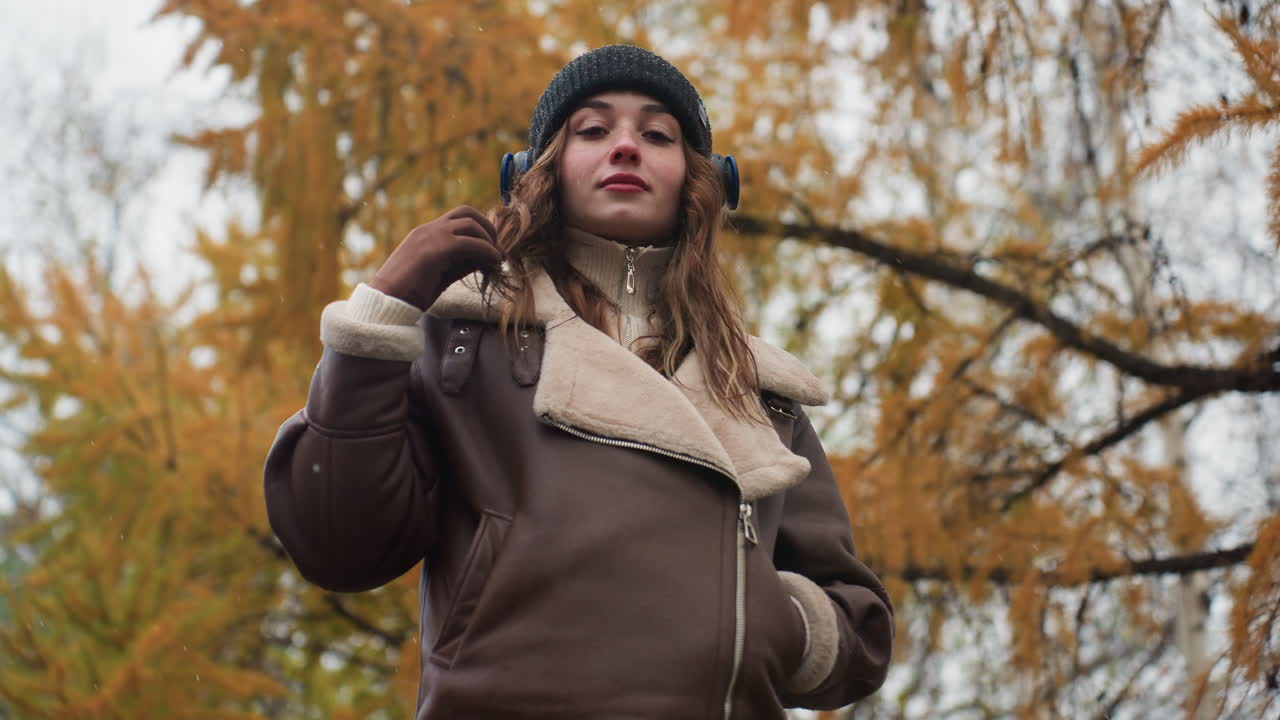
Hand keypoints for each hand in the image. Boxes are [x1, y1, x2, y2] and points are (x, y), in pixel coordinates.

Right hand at [369, 205, 502, 309]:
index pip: (457, 218)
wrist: (386, 303)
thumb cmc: (409, 294)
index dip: (478, 228)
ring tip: (497, 258)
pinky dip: (487, 251)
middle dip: (487, 226)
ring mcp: (430, 237)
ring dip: (489, 239)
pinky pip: (470, 243)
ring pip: (470, 223)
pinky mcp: (435, 250)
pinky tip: (494, 263)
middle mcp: (428, 230)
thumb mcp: (440, 273)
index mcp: (425, 234)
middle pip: (466, 211)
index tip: (490, 247)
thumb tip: (486, 258)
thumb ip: (461, 263)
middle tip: (497, 247)